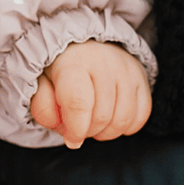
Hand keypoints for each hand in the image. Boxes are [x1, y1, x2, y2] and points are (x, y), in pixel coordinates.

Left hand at [29, 40, 151, 147]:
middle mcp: (105, 62)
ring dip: (106, 132)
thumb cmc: (60, 69)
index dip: (75, 129)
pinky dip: (125, 127)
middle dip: (87, 132)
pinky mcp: (143, 80)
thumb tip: (60, 126)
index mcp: (75, 61)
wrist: (84, 45)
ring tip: (93, 123)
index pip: (79, 103)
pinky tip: (111, 119)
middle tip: (78, 126)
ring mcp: (128, 70)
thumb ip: (42, 105)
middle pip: (101, 117)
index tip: (71, 139)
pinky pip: (140, 117)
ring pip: (123, 120)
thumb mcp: (40, 83)